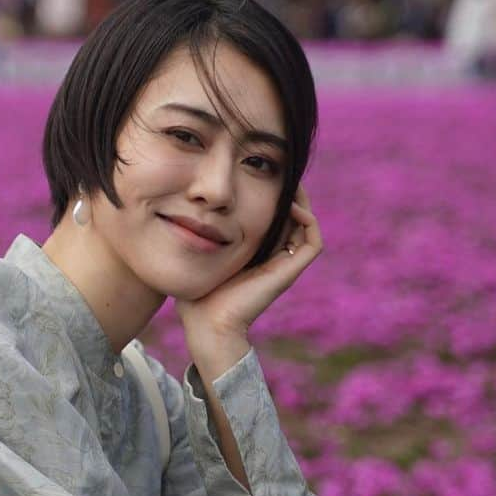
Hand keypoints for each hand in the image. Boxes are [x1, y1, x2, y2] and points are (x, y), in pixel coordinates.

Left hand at [174, 184, 322, 343]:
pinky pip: (313, 241)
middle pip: (294, 217)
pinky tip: (289, 206)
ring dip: (302, 202)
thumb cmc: (197, 296)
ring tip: (288, 182)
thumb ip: (198, 236)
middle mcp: (275, 258)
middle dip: (289, 193)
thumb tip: (182, 212)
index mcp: (258, 254)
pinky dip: (307, 220)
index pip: (275, 218)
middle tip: (279, 171)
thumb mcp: (198, 254)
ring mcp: (285, 266)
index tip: (262, 175)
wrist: (207, 324)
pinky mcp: (289, 272)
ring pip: (307, 225)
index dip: (273, 196)